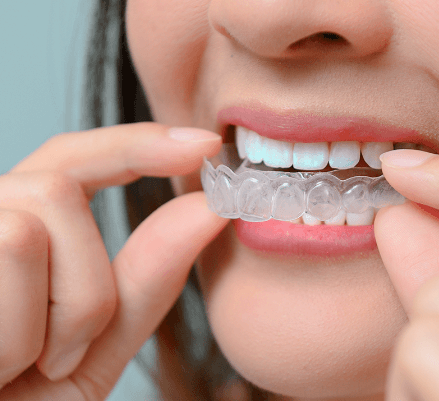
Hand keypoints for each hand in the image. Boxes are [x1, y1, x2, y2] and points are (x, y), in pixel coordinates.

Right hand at [0, 123, 226, 399]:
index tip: (205, 144)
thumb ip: (145, 280)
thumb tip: (208, 209)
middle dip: (86, 286)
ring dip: (50, 322)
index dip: (139, 145)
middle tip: (59, 358)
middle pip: (58, 192)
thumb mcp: (93, 348)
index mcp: (15, 233)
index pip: (73, 159)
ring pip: (29, 231)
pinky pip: (7, 252)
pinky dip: (15, 336)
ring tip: (12, 371)